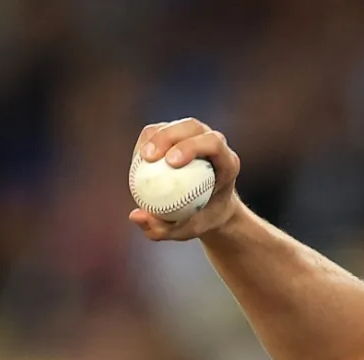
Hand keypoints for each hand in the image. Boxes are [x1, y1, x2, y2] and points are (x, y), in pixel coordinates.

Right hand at [128, 118, 243, 240]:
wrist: (210, 210)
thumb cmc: (200, 221)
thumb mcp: (185, 231)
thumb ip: (162, 228)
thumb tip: (136, 215)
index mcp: (227, 163)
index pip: (213, 143)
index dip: (191, 146)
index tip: (171, 162)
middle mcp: (215, 144)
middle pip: (193, 126)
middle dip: (169, 136)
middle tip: (149, 157)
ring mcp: (197, 136)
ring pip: (175, 125)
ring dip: (155, 137)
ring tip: (141, 158)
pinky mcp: (179, 136)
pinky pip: (160, 131)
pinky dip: (146, 141)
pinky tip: (138, 159)